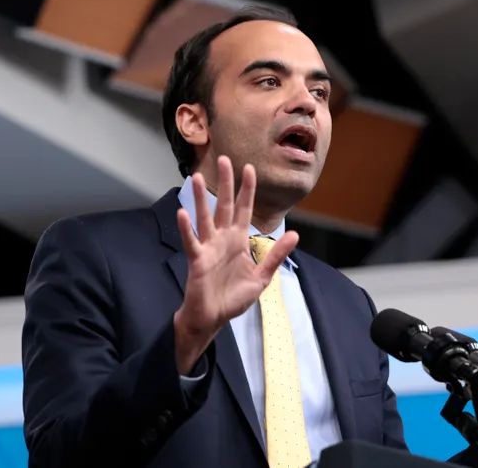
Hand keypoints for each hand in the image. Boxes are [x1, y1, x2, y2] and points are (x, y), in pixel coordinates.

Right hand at [172, 156, 298, 373]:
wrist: (213, 318)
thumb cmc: (234, 298)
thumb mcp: (261, 277)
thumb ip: (275, 255)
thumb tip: (294, 234)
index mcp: (239, 241)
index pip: (245, 209)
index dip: (248, 189)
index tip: (249, 168)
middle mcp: (223, 239)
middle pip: (225, 205)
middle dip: (226, 183)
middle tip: (224, 159)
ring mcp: (209, 247)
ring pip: (205, 218)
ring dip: (202, 198)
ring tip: (198, 179)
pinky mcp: (197, 260)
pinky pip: (192, 241)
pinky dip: (186, 228)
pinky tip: (183, 213)